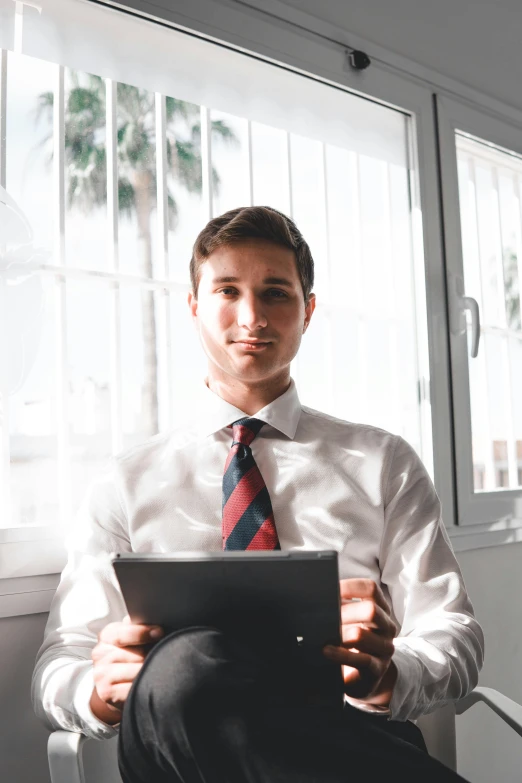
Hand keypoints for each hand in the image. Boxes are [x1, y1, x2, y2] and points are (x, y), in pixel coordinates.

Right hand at [90, 616, 163, 721]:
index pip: (124, 633)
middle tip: (164, 654)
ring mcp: (101, 674)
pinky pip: (131, 689)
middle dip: (152, 655)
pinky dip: (144, 687)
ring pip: (135, 672)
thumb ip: (140, 626)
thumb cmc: (130, 654)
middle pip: (134, 654)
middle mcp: (100, 653)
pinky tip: (149, 684)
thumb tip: (156, 617)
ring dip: (150, 671)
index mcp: (107, 635)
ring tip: (159, 669)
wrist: (114, 684)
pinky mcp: (106, 692)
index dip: (143, 632)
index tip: (160, 632)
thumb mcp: (132, 636)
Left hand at [323, 578, 396, 704]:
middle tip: (326, 616)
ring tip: (325, 635)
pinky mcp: (377, 669)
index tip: (330, 590)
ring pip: (361, 635)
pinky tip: (327, 651)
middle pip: (370, 610)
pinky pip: (361, 660)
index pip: (370, 589)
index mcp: (381, 609)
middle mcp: (387, 627)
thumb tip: (320, 595)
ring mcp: (384, 649)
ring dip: (339, 633)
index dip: (350, 587)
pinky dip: (341, 654)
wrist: (362, 677)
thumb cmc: (352, 643)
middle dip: (344, 612)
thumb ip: (342, 607)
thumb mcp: (350, 621)